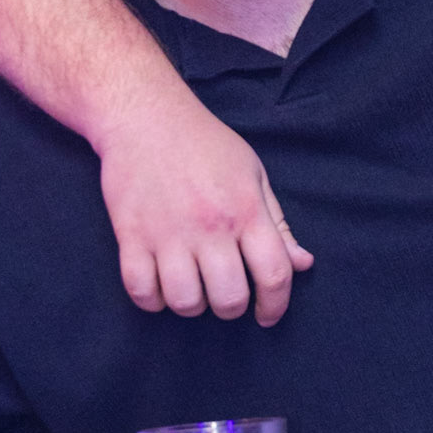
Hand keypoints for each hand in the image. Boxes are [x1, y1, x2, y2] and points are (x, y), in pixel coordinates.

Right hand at [95, 87, 312, 326]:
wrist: (145, 117)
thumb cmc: (205, 145)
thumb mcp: (253, 174)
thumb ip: (278, 224)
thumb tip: (302, 264)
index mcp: (246, 210)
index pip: (274, 274)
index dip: (276, 306)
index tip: (267, 315)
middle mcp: (210, 226)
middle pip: (229, 299)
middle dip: (232, 308)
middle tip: (226, 295)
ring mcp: (167, 233)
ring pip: (185, 302)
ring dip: (192, 305)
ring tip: (192, 287)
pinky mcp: (130, 235)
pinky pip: (141, 292)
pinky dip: (153, 300)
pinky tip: (160, 286)